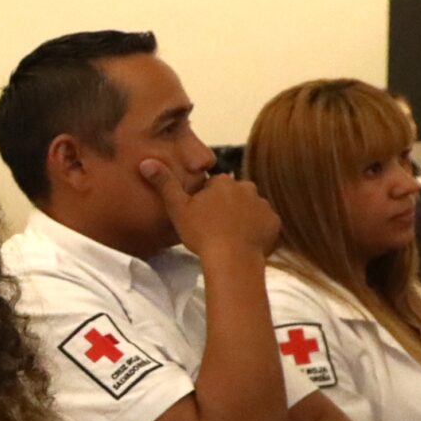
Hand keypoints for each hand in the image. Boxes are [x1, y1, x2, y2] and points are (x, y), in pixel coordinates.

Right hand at [137, 158, 278, 261]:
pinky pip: (264, 223)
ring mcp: (263, 205)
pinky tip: (246, 244)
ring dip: (242, 218)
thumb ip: (164, 184)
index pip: (213, 185)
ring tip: (230, 238)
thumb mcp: (177, 208)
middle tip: (214, 227)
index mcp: (222, 182)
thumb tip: (146, 161)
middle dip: (226, 206)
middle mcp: (246, 188)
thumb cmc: (202, 233)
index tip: (199, 216)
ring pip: (250, 208)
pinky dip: (257, 231)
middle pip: (234, 194)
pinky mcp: (275, 223)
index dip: (205, 200)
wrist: (232, 259)